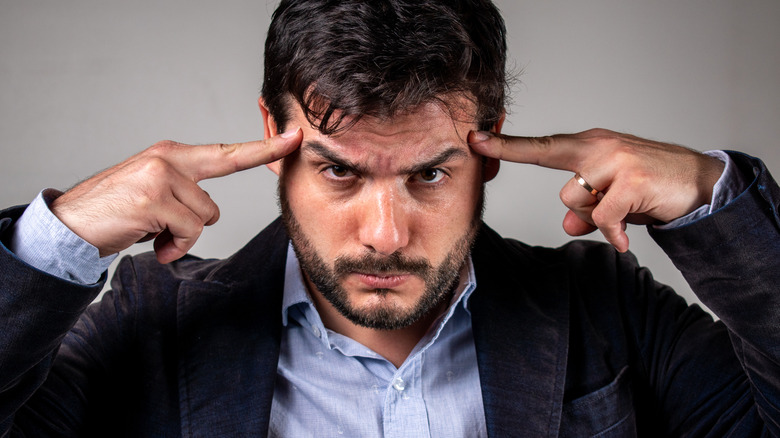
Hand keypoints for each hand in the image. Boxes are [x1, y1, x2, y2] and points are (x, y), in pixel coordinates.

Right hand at [51, 128, 301, 262]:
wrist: (69, 224)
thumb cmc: (116, 212)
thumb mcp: (155, 193)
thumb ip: (185, 194)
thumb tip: (207, 216)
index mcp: (173, 155)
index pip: (226, 153)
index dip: (263, 149)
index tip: (293, 139)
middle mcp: (168, 159)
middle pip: (214, 202)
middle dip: (196, 222)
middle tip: (166, 222)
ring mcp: (160, 176)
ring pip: (202, 220)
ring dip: (179, 236)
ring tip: (149, 232)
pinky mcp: (153, 198)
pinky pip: (187, 232)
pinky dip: (172, 246)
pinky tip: (149, 242)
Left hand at [468, 128, 724, 251]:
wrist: (701, 183)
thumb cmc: (650, 188)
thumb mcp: (611, 200)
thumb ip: (587, 211)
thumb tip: (569, 227)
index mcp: (589, 146)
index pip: (542, 146)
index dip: (507, 146)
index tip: (476, 140)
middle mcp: (599, 146)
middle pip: (556, 178)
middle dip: (563, 192)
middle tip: (562, 184)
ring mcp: (616, 160)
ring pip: (576, 202)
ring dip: (598, 218)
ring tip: (624, 213)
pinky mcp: (632, 179)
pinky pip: (603, 218)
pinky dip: (614, 232)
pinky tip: (627, 234)